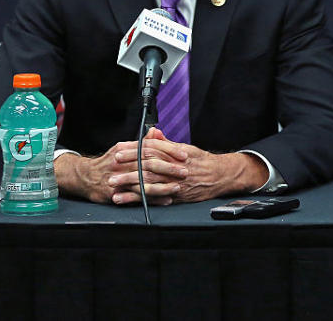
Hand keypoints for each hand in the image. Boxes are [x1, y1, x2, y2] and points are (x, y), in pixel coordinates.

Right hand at [54, 134, 185, 204]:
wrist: (85, 177)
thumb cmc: (109, 162)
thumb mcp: (123, 148)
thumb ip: (141, 142)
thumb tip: (156, 131)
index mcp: (125, 149)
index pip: (151, 147)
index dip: (169, 150)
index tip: (183, 154)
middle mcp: (121, 162)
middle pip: (149, 164)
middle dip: (169, 168)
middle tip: (184, 171)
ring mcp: (118, 178)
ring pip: (144, 182)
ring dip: (163, 186)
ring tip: (177, 187)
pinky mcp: (115, 193)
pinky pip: (137, 197)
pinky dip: (153, 199)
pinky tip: (165, 200)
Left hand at [100, 128, 269, 203]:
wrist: (220, 176)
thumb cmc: (201, 161)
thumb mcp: (185, 148)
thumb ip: (166, 143)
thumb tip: (153, 133)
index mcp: (175, 155)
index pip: (151, 150)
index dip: (133, 151)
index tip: (118, 151)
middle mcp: (175, 169)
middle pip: (148, 168)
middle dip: (128, 169)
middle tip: (111, 170)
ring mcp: (175, 184)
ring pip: (150, 185)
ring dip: (130, 186)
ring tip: (114, 188)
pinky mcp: (176, 197)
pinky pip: (155, 199)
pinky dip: (140, 200)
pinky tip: (127, 200)